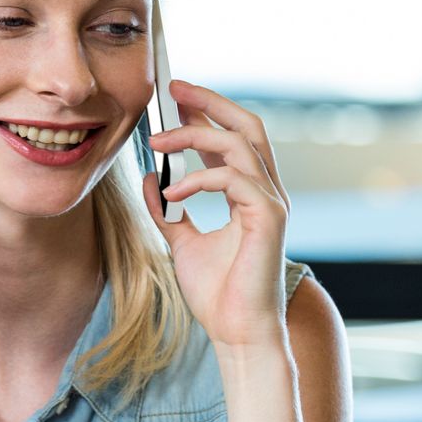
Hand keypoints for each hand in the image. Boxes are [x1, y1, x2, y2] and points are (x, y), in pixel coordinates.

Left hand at [142, 80, 290, 349]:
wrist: (236, 332)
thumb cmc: (217, 292)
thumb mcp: (180, 242)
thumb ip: (167, 209)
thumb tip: (149, 178)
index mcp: (249, 193)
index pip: (233, 137)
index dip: (206, 112)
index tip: (173, 97)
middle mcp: (266, 191)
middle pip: (248, 125)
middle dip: (211, 102)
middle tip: (173, 90)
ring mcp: (271, 203)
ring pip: (241, 144)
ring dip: (196, 135)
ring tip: (158, 141)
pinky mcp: (268, 218)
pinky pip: (234, 179)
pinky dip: (200, 178)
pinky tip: (173, 193)